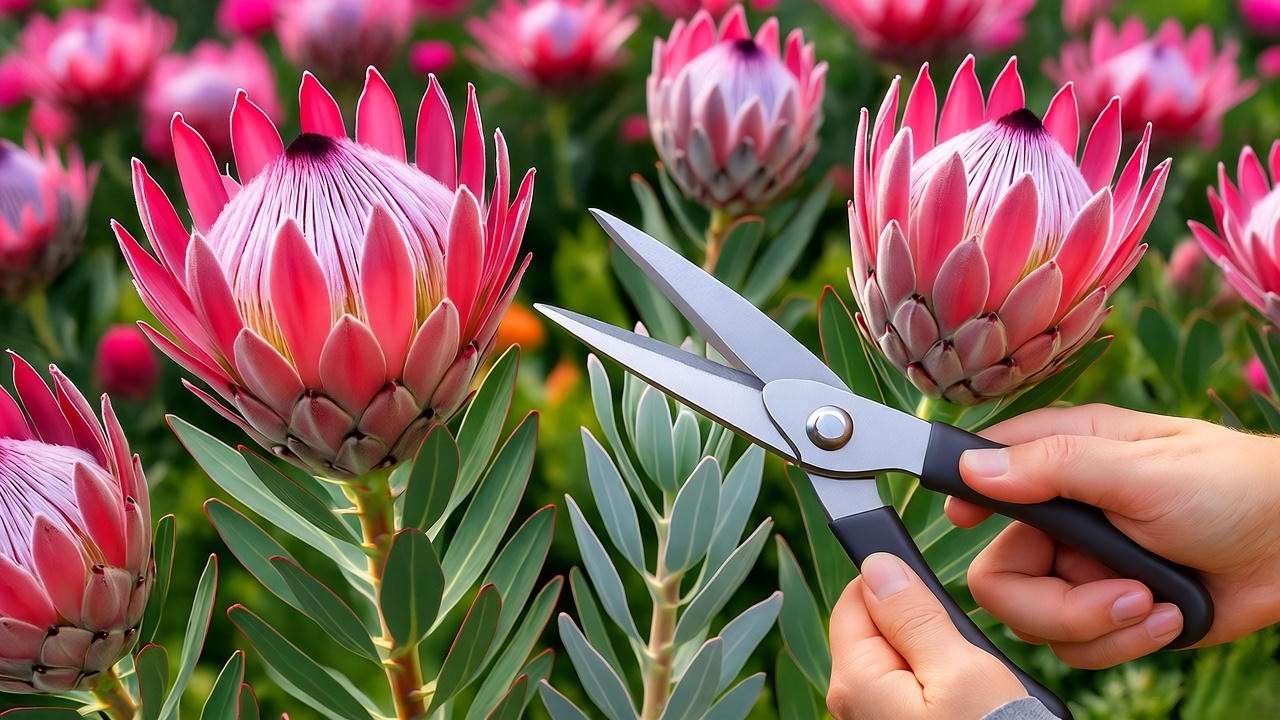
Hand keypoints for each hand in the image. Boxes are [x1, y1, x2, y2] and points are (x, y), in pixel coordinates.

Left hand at [827, 553, 1027, 719]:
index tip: (938, 596)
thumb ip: (914, 614)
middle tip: (964, 653)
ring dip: (936, 659)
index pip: (856, 599)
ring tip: (972, 686)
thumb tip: (876, 565)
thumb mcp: (961, 670)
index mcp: (855, 679)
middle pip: (877, 631)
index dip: (897, 585)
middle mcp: (852, 704)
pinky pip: (912, 693)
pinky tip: (968, 706)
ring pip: (900, 662)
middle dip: (921, 627)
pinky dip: (940, 689)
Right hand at [949, 404, 1279, 667]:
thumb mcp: (1140, 470)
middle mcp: (1060, 517)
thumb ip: (1054, 467)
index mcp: (1060, 458)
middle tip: (1116, 596)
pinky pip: (1078, 648)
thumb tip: (973, 470)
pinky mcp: (1107, 612)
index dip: (969, 504)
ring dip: (1101, 625)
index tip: (967, 522)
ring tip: (1155, 604)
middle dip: (1056, 604)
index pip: (981, 476)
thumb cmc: (1230, 487)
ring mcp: (1081, 568)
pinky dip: (1124, 643)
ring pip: (1036, 624)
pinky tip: (1168, 616)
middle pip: (999, 578)